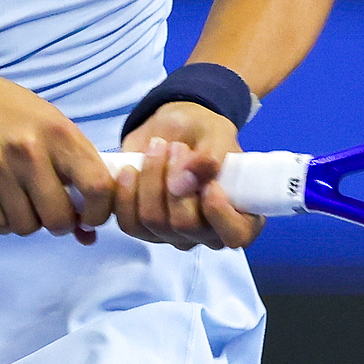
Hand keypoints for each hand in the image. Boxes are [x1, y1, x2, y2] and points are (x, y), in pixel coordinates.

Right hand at [0, 71, 113, 245]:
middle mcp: (30, 150)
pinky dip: (4, 221)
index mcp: (60, 133)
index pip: (97, 186)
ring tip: (24, 201)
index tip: (90, 216)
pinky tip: (2, 201)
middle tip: (52, 211)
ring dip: (29, 222)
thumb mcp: (53, 126)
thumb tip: (87, 233)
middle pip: (58, 218)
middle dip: (60, 223)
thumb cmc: (16, 114)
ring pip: (26, 226)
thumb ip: (75, 172)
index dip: (99, 212)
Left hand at [112, 102, 265, 250]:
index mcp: (239, 215)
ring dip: (150, 180)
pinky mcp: (144, 228)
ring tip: (156, 148)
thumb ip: (208, 157)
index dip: (220, 214)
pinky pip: (129, 223)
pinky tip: (127, 170)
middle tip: (176, 146)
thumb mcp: (215, 133)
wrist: (173, 128)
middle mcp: (207, 232)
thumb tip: (187, 181)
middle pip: (184, 224)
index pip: (235, 235)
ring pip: (153, 222)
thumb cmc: (204, 132)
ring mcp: (174, 234)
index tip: (209, 183)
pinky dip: (124, 194)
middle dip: (174, 180)